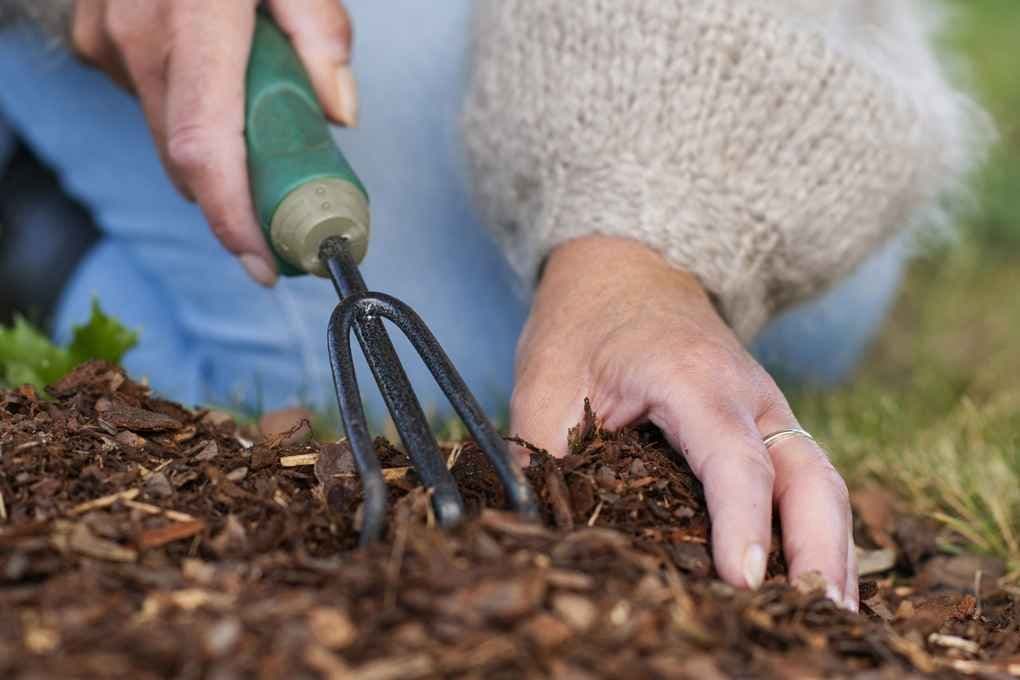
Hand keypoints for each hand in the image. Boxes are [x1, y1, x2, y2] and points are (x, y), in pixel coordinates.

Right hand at [70, 0, 357, 285]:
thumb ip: (321, 33)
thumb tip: (342, 114)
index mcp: (196, 20)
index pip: (204, 148)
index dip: (232, 218)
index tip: (264, 265)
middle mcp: (141, 39)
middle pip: (187, 159)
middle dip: (236, 205)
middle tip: (284, 228)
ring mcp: (110, 41)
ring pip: (167, 137)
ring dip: (217, 159)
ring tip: (262, 144)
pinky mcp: (98, 42)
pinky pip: (150, 104)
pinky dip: (192, 117)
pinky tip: (219, 89)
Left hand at [512, 236, 858, 609]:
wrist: (624, 268)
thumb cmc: (584, 325)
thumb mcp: (545, 385)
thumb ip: (542, 459)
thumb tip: (538, 536)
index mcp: (692, 379)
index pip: (733, 460)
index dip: (741, 523)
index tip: (743, 581)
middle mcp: (746, 393)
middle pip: (809, 475)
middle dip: (820, 550)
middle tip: (820, 616)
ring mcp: (764, 407)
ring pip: (820, 479)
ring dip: (832, 547)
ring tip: (834, 614)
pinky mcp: (764, 423)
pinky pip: (805, 476)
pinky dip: (818, 527)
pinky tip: (814, 576)